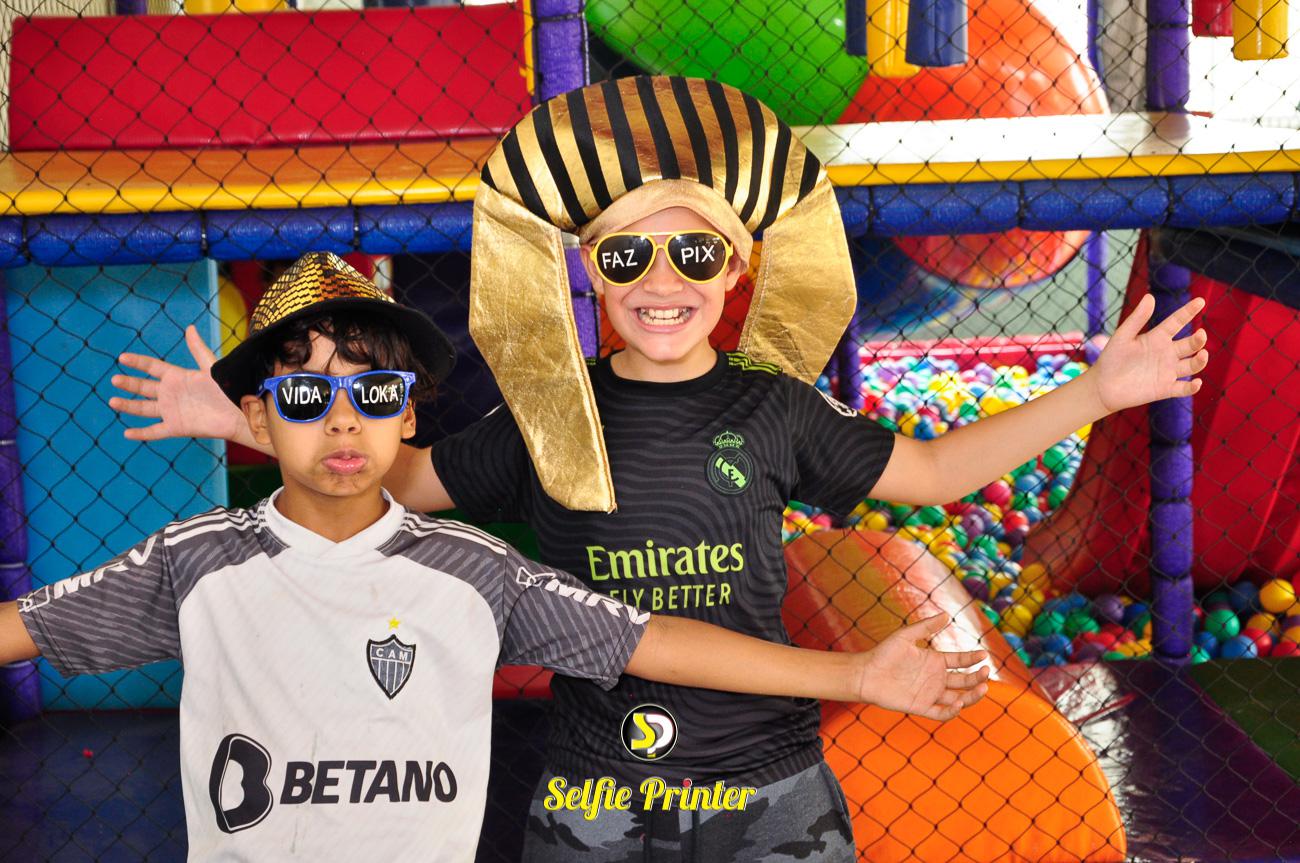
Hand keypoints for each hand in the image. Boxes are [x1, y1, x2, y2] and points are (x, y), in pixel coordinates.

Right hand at [109, 325, 249, 444]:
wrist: (239, 412)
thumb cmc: (228, 388)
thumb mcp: (211, 367)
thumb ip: (198, 350)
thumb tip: (190, 327)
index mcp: (178, 377)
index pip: (152, 367)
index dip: (138, 362)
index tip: (122, 357)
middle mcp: (171, 393)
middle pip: (144, 387)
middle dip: (129, 383)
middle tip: (115, 379)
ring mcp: (172, 411)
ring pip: (144, 408)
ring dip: (128, 406)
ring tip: (112, 401)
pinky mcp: (177, 427)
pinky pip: (155, 431)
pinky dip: (141, 433)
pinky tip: (127, 433)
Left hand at [855, 614, 989, 720]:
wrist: (865, 674)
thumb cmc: (884, 653)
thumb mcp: (906, 636)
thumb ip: (926, 627)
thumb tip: (947, 614)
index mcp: (935, 661)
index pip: (960, 661)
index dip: (973, 658)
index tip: (983, 655)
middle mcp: (936, 679)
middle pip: (964, 680)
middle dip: (977, 677)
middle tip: (985, 671)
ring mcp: (930, 694)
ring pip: (959, 698)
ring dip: (972, 695)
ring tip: (983, 688)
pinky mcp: (922, 707)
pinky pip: (942, 713)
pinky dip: (953, 710)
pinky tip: (959, 701)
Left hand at [1087, 294, 1207, 413]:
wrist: (1102, 386)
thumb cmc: (1111, 359)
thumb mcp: (1122, 337)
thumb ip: (1137, 319)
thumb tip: (1150, 296)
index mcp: (1157, 337)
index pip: (1177, 322)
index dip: (1188, 312)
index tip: (1200, 301)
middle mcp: (1167, 353)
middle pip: (1190, 344)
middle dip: (1198, 340)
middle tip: (1200, 334)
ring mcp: (1168, 371)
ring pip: (1192, 365)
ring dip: (1200, 361)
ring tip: (1202, 354)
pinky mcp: (1165, 389)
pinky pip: (1184, 388)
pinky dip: (1192, 387)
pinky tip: (1196, 383)